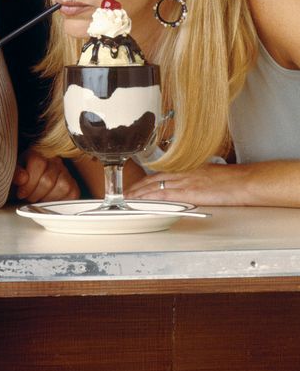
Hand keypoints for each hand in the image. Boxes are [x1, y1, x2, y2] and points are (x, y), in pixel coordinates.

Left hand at [13, 150, 78, 202]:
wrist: (32, 180)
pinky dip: (59, 202)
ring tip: (38, 199)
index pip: (38, 163)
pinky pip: (71, 194)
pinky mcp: (73, 185)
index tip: (21, 193)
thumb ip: (16, 174)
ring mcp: (66, 172)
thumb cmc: (22, 176)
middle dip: (35, 194)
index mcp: (38, 152)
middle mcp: (54, 160)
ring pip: (62, 187)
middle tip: (28, 197)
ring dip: (47, 199)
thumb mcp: (14, 172)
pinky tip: (48, 201)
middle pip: (48, 180)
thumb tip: (22, 178)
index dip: (28, 182)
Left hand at [126, 164, 250, 205]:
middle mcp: (183, 172)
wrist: (244, 182)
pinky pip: (163, 194)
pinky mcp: (187, 192)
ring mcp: (184, 182)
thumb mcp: (211, 173)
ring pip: (155, 186)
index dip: (147, 179)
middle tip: (127, 193)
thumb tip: (194, 183)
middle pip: (154, 179)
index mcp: (188, 168)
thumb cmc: (233, 180)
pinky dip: (150, 198)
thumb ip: (198, 177)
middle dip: (138, 186)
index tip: (138, 184)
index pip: (162, 173)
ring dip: (139, 193)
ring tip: (128, 199)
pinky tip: (142, 202)